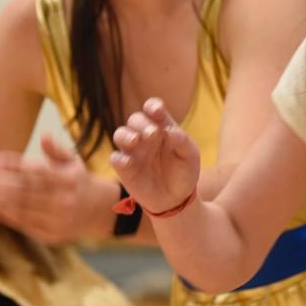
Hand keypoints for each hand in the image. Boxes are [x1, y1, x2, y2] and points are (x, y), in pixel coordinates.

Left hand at [0, 136, 106, 243]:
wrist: (97, 212)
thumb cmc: (76, 181)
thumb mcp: (72, 162)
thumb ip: (56, 150)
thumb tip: (44, 136)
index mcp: (71, 180)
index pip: (39, 172)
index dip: (17, 165)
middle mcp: (65, 201)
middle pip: (26, 191)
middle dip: (0, 183)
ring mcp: (58, 220)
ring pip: (22, 208)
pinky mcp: (50, 235)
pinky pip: (22, 223)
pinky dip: (3, 213)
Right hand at [110, 97, 201, 215]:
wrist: (175, 199)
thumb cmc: (183, 172)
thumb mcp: (190, 157)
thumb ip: (182, 142)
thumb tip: (171, 130)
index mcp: (161, 127)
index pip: (153, 109)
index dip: (153, 106)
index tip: (157, 110)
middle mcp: (144, 135)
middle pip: (135, 119)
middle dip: (142, 123)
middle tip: (152, 134)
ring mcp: (132, 151)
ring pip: (120, 134)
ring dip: (126, 135)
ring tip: (135, 141)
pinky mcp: (124, 168)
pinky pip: (115, 158)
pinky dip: (119, 158)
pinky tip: (127, 162)